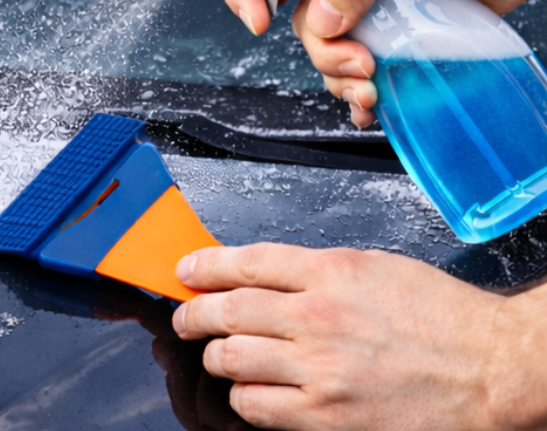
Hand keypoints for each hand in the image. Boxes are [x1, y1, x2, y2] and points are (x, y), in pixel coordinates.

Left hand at [170, 243, 546, 430]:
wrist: (492, 369)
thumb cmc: (440, 316)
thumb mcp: (373, 269)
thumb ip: (313, 271)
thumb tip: (257, 276)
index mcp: (331, 273)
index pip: (245, 263)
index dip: (204, 266)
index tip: (185, 271)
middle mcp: (319, 318)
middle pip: (226, 311)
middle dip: (194, 314)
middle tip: (186, 319)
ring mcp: (320, 371)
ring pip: (231, 360)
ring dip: (218, 358)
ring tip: (221, 357)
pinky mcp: (326, 417)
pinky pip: (256, 407)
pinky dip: (244, 398)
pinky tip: (252, 390)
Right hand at [225, 0, 546, 125]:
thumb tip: (322, 22)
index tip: (260, 21)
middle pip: (296, 18)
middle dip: (322, 50)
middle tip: (359, 62)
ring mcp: (366, 0)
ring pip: (327, 48)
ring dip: (341, 76)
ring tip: (374, 87)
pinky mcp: (394, 29)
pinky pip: (361, 64)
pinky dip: (361, 90)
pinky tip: (373, 104)